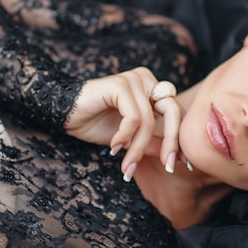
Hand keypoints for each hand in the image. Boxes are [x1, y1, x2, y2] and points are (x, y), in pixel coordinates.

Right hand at [64, 67, 184, 178]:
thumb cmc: (96, 124)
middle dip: (172, 143)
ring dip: (138, 148)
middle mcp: (146, 80)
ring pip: (149, 121)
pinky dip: (125, 136)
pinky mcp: (119, 85)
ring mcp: (133, 79)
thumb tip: (180, 158)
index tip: (184, 164)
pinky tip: (113, 147)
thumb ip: (153, 143)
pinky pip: (133, 118)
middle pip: (172, 112)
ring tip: (127, 165)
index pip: (177, 113)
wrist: (64, 114)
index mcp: (152, 89)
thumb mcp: (131, 139)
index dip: (180, 139)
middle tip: (168, 167)